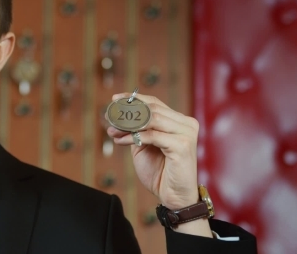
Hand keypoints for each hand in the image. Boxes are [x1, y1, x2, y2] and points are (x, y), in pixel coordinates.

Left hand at [106, 93, 199, 209]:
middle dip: (128, 112)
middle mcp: (186, 124)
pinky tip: (120, 141)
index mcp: (180, 121)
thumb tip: (115, 118)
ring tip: (113, 130)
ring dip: (128, 124)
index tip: (115, 99)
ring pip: (152, 119)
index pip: (155, 103)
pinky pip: (152, 135)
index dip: (134, 99)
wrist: (174, 197)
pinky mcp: (182, 146)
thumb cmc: (161, 173)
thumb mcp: (144, 146)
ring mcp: (186, 134)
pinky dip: (133, 136)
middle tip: (110, 116)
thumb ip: (135, 130)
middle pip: (152, 109)